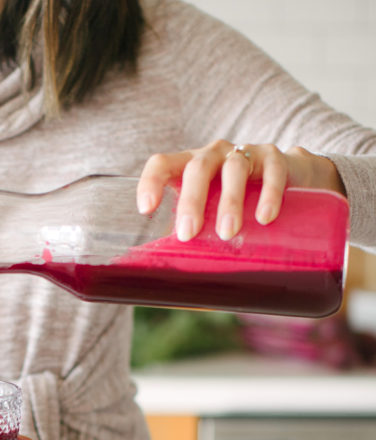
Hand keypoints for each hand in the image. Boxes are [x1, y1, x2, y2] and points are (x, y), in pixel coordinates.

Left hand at [136, 140, 345, 241]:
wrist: (293, 178)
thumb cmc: (241, 201)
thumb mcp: (215, 214)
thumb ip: (199, 238)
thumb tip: (183, 287)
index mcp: (191, 167)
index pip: (163, 163)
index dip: (151, 181)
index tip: (146, 209)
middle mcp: (215, 155)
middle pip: (197, 168)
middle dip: (191, 201)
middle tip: (188, 234)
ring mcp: (245, 153)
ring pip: (234, 169)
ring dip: (229, 201)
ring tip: (228, 233)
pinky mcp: (275, 158)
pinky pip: (271, 172)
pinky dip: (268, 194)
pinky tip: (264, 217)